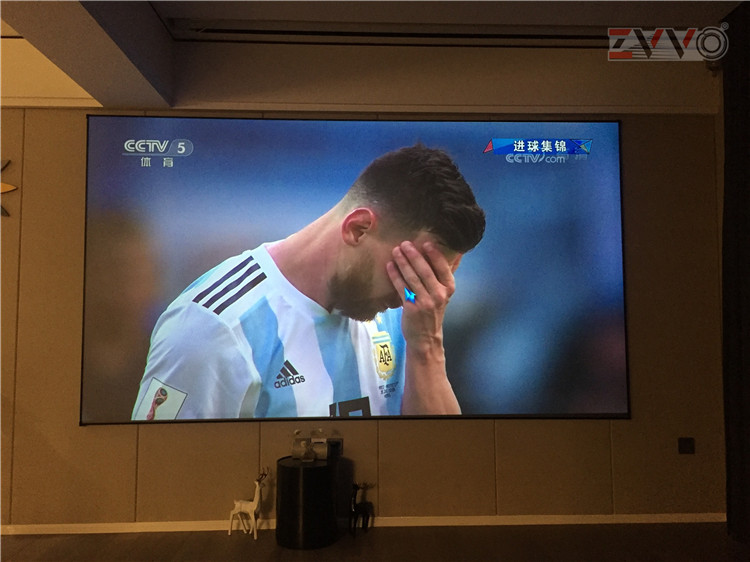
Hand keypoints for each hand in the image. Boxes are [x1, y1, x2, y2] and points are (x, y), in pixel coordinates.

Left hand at [387, 240, 461, 414]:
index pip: (443, 268)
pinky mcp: (411, 308)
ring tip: (395, 251)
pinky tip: (389, 266)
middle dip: (414, 255)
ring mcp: (425, 302)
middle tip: (404, 243)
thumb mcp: (443, 294)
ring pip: (412, 278)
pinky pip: (402, 288)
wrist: (425, 338)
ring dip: (402, 262)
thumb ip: (445, 275)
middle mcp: (439, 295)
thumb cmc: (433, 311)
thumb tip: (456, 253)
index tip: (426, 242)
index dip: (434, 255)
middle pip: (425, 271)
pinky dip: (395, 276)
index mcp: (448, 289)